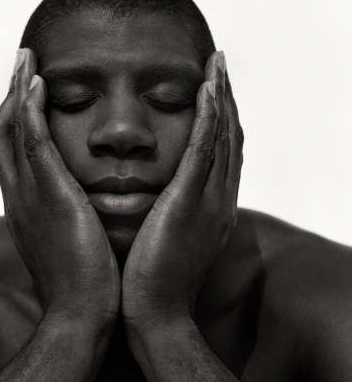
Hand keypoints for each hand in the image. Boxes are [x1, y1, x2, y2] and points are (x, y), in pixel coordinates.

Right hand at [0, 48, 120, 320]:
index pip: (12, 153)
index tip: (30, 95)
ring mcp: (27, 195)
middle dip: (10, 98)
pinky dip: (30, 108)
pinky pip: (32, 140)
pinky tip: (39, 81)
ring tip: (28, 60)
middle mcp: (18, 197)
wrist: (81, 316)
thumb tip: (87, 211)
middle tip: (24, 67)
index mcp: (26, 208)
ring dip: (18, 91)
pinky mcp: (47, 195)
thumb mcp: (72, 247)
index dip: (18, 121)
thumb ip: (71, 223)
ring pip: (11, 130)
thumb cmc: (86, 286)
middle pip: (1, 134)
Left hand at [122, 51, 242, 331]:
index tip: (213, 93)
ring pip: (222, 136)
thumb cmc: (152, 284)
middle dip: (226, 100)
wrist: (155, 317)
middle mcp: (219, 200)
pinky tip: (207, 87)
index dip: (220, 121)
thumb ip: (170, 219)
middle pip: (229, 138)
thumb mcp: (167, 244)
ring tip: (216, 63)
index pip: (221, 155)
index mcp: (211, 209)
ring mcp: (209, 200)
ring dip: (221, 96)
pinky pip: (204, 149)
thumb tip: (158, 205)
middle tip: (219, 66)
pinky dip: (209, 115)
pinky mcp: (190, 202)